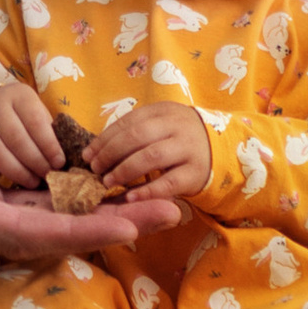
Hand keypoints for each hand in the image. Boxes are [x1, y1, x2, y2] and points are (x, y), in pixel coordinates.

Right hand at [0, 79, 60, 186]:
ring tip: (32, 182)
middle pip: (16, 138)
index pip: (35, 121)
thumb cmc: (21, 118)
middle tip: (47, 176)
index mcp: (18, 95)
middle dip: (35, 162)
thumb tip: (67, 161)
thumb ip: (49, 131)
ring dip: (17, 172)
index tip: (59, 163)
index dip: (49, 145)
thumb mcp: (36, 113)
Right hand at [0, 97, 178, 266]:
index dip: (81, 231)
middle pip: (46, 232)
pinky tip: (91, 184)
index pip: (24, 232)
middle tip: (171, 207)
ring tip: (148, 198)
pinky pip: (17, 204)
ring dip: (92, 212)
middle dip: (107, 224)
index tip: (131, 225)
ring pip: (37, 220)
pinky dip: (58, 197)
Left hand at [89, 99, 211, 196]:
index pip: (129, 121)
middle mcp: (177, 127)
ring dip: (124, 170)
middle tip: (95, 169)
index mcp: (164, 111)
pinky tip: (129, 197)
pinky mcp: (195, 173)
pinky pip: (168, 182)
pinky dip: (147, 191)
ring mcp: (188, 149)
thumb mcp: (161, 125)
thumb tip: (96, 149)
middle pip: (137, 136)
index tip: (87, 154)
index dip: (105, 138)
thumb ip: (136, 131)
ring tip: (107, 182)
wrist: (220, 150)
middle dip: (110, 153)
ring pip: (151, 157)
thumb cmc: (179, 139)